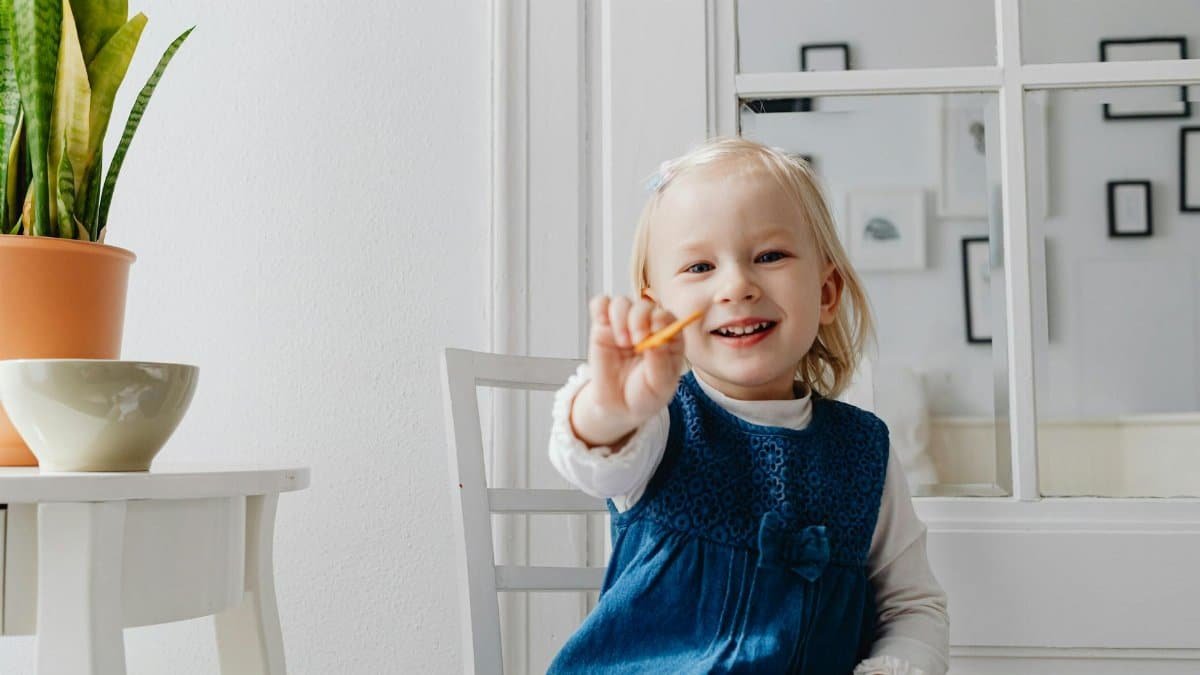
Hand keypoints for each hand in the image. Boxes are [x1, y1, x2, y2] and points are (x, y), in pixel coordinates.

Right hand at [570, 295, 685, 446]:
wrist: (618, 406)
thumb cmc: (644, 395)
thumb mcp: (659, 386)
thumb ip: (659, 363)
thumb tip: (656, 342)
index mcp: (669, 338)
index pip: (668, 317)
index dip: (660, 320)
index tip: (653, 333)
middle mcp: (648, 327)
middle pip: (645, 306)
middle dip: (640, 319)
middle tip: (636, 340)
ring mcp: (625, 325)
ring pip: (622, 303)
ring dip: (620, 316)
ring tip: (621, 342)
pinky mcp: (604, 326)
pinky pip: (601, 305)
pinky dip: (600, 307)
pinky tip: (602, 322)